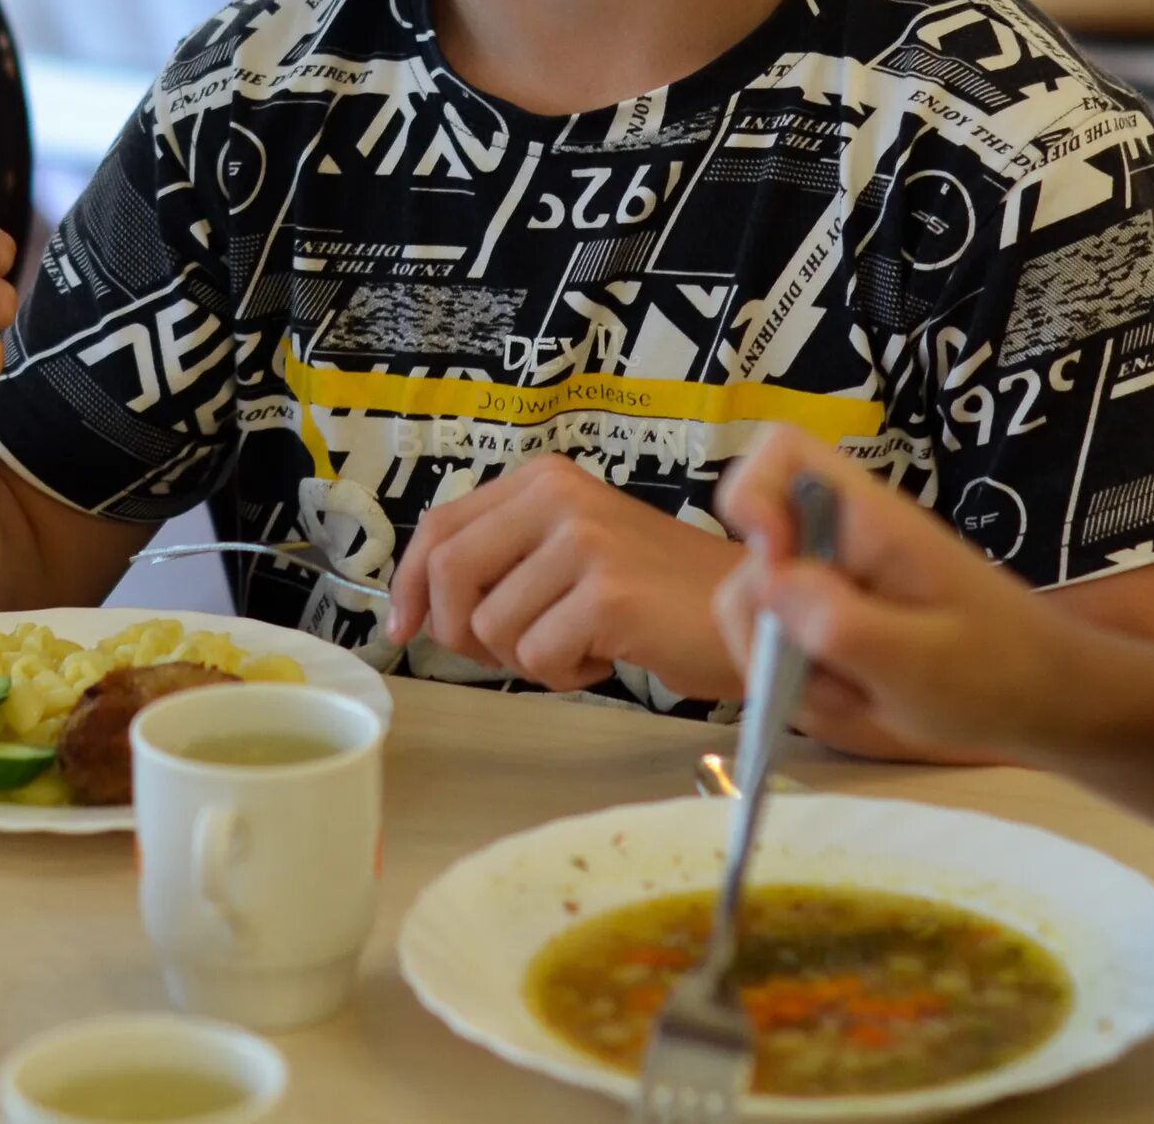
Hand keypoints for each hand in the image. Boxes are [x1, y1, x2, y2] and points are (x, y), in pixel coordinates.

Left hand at [386, 452, 744, 701]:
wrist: (750, 609)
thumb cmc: (659, 593)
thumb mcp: (573, 551)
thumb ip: (505, 560)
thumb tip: (419, 608)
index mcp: (545, 480)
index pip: (441, 526)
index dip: (409, 584)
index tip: (403, 629)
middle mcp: (561, 497)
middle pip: (450, 574)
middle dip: (461, 631)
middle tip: (507, 652)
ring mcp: (584, 541)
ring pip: (493, 627)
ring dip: (531, 656)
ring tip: (586, 640)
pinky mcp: (606, 592)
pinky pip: (538, 656)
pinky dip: (566, 673)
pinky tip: (611, 652)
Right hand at [712, 430, 1095, 762]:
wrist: (1047, 705)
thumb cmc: (1000, 674)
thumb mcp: (922, 663)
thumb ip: (841, 623)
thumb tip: (767, 579)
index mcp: (870, 519)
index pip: (782, 452)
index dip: (753, 493)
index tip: (774, 561)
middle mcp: (840, 539)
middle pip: (752, 552)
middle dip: (771, 625)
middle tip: (833, 669)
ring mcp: (833, 581)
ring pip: (760, 611)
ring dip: (792, 667)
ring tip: (861, 693)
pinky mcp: (833, 620)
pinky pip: (782, 647)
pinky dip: (807, 685)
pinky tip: (860, 700)